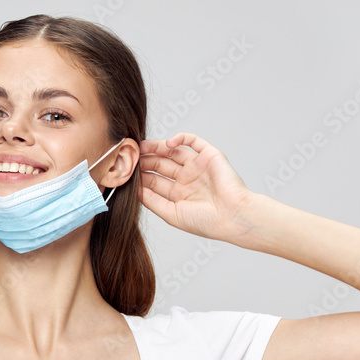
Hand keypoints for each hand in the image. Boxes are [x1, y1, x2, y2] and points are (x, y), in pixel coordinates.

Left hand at [138, 133, 260, 242]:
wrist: (234, 217)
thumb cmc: (206, 221)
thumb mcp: (171, 214)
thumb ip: (152, 201)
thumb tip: (132, 190)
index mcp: (178, 195)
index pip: (154, 181)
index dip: (140, 175)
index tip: (125, 171)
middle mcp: (187, 179)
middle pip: (160, 165)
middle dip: (145, 160)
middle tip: (130, 155)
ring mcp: (198, 167)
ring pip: (173, 152)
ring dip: (157, 147)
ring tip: (142, 146)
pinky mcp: (210, 156)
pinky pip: (193, 141)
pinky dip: (180, 138)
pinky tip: (168, 143)